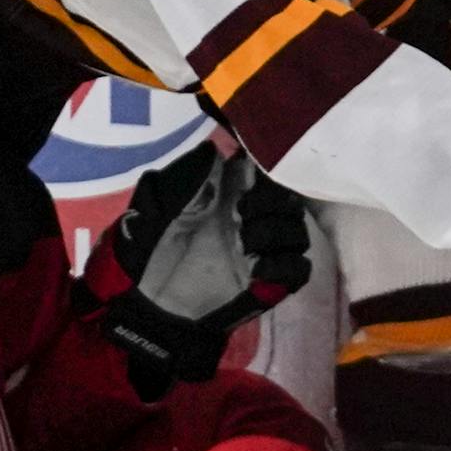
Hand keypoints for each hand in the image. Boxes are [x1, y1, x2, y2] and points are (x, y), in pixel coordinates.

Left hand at [77, 142, 312, 400]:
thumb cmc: (153, 246)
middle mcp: (252, 218)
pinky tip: (256, 267)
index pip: (267, 171)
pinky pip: (299, 268)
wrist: (151, 301)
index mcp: (231, 194)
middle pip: (289, 199)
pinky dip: (285, 264)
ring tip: (245, 243)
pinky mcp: (270, 283)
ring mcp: (263, 251)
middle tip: (243, 213)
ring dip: (277, 232)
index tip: (250, 176)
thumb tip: (214, 150)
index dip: (267, 170)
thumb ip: (187, 173)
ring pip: (297, 231)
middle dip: (273, 201)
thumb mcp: (161, 201)